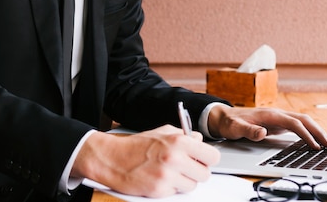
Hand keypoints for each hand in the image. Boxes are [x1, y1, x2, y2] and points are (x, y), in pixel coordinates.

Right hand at [73, 125, 219, 197]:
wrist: (114, 158)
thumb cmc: (138, 145)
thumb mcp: (163, 132)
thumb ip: (185, 136)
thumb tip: (200, 142)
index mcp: (179, 141)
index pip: (212, 156)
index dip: (208, 159)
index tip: (203, 160)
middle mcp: (175, 158)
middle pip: (205, 174)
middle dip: (197, 172)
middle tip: (187, 168)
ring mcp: (167, 176)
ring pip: (192, 186)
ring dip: (184, 182)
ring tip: (171, 173)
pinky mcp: (159, 190)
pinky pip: (176, 193)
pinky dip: (171, 188)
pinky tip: (160, 179)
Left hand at [207, 105, 326, 149]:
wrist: (223, 116)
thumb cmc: (229, 122)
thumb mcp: (235, 128)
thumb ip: (248, 131)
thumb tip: (262, 133)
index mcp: (269, 114)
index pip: (294, 123)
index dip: (306, 134)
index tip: (314, 145)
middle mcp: (276, 114)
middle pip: (303, 119)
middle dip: (318, 131)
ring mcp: (278, 118)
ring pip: (302, 121)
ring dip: (316, 130)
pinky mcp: (277, 123)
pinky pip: (297, 126)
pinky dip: (308, 132)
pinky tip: (313, 141)